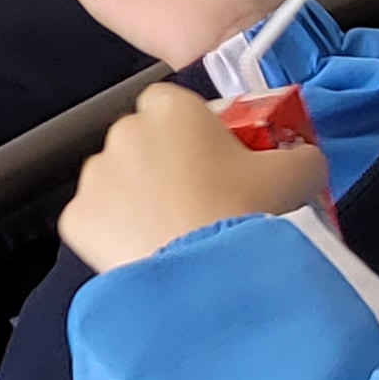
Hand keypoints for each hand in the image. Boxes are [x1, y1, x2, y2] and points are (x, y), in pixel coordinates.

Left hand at [56, 82, 326, 269]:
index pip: (171, 102)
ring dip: (138, 197)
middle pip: (142, 140)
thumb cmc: (248, 214)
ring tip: (175, 231)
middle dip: (163, 163)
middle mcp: (125, 133)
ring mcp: (96, 177)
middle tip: (201, 198)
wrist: (208, 277)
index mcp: (172, 110)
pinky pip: (97, 220)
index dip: (191, 128)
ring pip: (117, 180)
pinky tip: (149, 252)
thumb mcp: (300, 174)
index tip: (213, 155)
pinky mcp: (77, 220)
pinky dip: (116, 234)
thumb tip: (301, 158)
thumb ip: (300, 155)